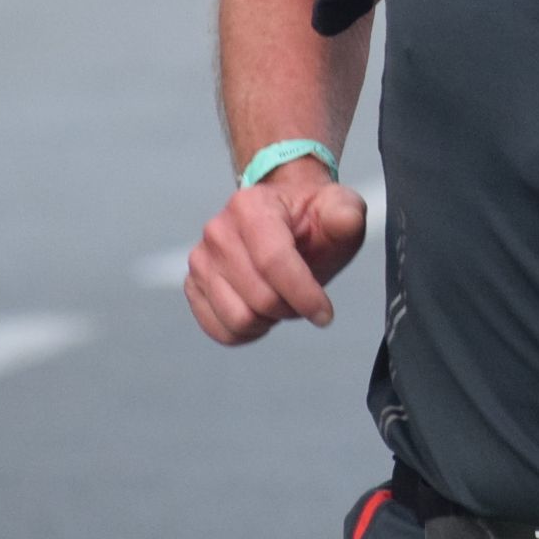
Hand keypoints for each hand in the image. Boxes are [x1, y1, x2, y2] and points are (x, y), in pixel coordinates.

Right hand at [185, 158, 368, 345]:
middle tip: (303, 297)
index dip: (304, 295)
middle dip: (290, 308)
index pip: (274, 262)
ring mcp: (201, 260)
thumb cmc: (312, 219)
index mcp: (251, 207)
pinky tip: (261, 312)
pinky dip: (246, 331)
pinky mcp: (194, 285)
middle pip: (259, 298)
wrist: (285, 217)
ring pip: (238, 319)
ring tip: (281, 300)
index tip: (325, 313)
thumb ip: (345, 214)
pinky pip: (218, 329)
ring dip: (268, 320)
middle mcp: (218, 231)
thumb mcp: (339, 209)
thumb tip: (344, 220)